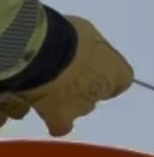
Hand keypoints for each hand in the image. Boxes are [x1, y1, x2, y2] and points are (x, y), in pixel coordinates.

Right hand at [18, 15, 133, 136]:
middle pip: (95, 94)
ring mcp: (82, 106)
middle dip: (81, 88)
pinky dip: (51, 120)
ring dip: (65, 101)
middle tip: (60, 74)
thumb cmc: (65, 35)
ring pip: (77, 109)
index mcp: (113, 67)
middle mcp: (102, 89)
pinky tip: (37, 109)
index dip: (104, 74)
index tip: (90, 70)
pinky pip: (59, 125)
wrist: (44, 53)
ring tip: (42, 89)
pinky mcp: (60, 117)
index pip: (120, 78)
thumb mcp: (81, 31)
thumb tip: (74, 49)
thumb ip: (83, 47)